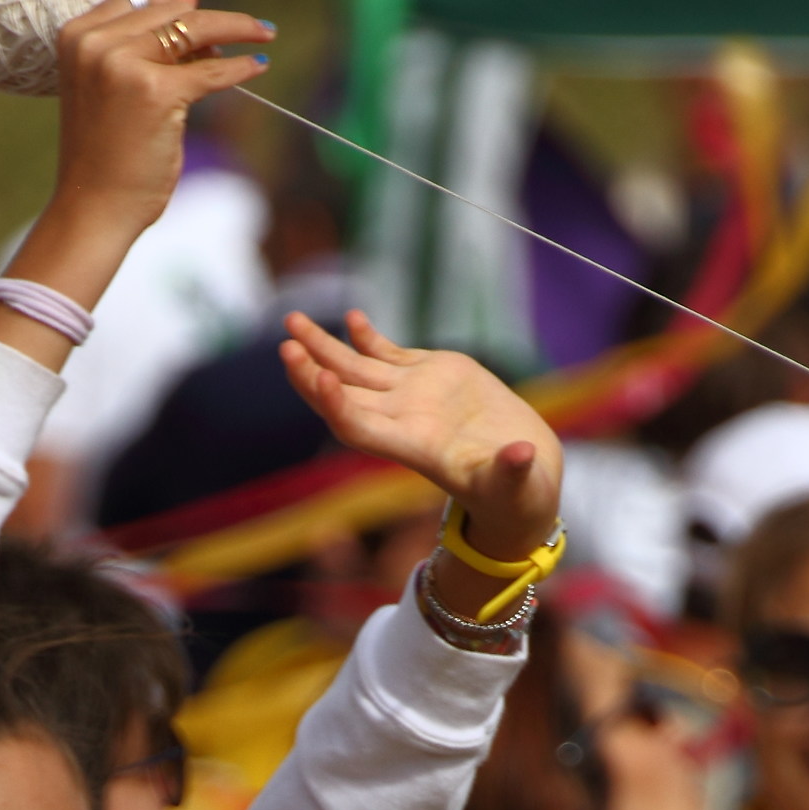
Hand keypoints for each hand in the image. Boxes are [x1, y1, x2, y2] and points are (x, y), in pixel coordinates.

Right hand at [0, 0, 272, 364]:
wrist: (94, 208)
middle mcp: (96, 42)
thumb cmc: (107, 153)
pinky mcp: (156, 92)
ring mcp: (123, 64)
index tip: (203, 27)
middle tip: (241, 36)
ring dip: (235, 28)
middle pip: (170, 8)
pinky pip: (210, 70)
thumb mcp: (121, 85)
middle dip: (206, 21)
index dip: (176, 8)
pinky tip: (259, 65)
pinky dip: (240, 66)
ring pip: (193, 28)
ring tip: (262, 35)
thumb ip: (149, 38)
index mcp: (78, 35)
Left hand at [279, 311, 562, 570]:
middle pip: (342, 396)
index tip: (320, 378)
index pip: (359, 428)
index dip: (336, 405)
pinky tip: (350, 318)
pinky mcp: (428, 376)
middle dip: (312, 371)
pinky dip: (366, 337)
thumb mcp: (515, 485)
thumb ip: (514, 471)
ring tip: (292, 320)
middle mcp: (402, 421)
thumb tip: (521, 456)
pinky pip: (386, 354)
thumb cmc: (515, 491)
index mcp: (414, 448)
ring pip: (355, 369)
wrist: (521, 473)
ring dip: (322, 347)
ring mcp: (411, 396)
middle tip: (287, 345)